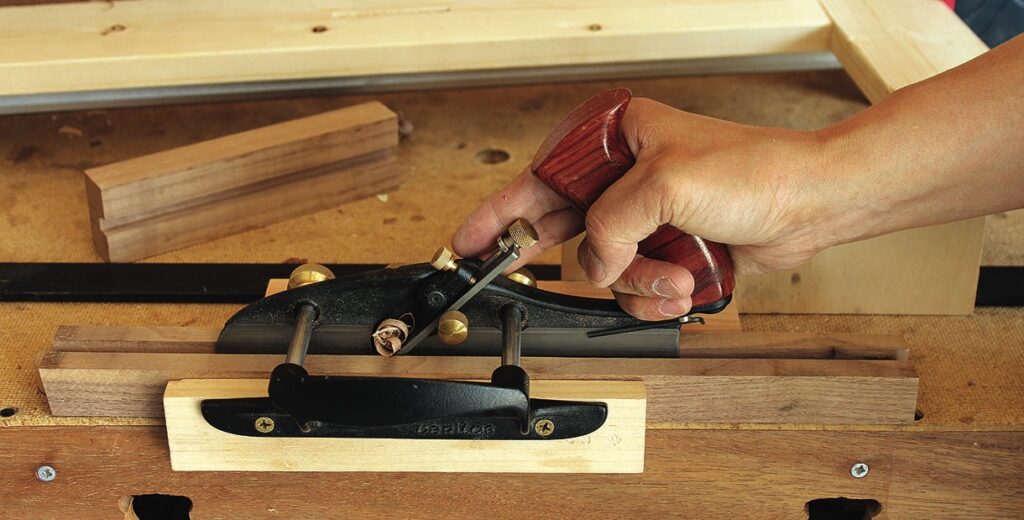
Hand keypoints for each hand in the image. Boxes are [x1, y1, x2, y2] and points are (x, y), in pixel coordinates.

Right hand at [454, 97, 833, 319]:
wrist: (809, 205)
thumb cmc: (754, 173)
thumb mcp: (666, 184)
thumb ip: (611, 223)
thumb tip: (593, 260)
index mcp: (616, 141)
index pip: (541, 178)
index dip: (502, 212)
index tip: (470, 240)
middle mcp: (624, 178)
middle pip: (562, 225)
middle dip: (553, 255)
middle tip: (498, 270)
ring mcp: (644, 216)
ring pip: (602, 266)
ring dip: (635, 279)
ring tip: (672, 272)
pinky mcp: (664, 248)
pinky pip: (633, 286)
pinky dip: (654, 294)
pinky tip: (681, 285)